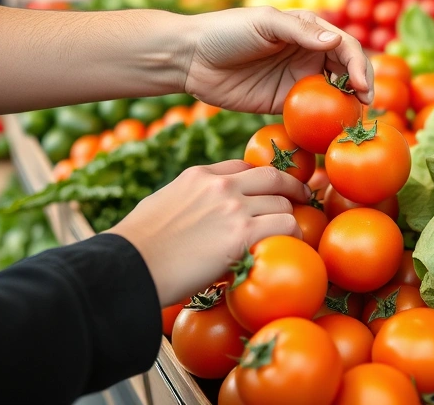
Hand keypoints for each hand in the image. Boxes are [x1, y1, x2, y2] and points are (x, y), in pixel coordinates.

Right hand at [107, 160, 306, 305]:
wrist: (130, 266)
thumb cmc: (136, 248)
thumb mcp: (162, 206)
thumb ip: (187, 202)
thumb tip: (196, 216)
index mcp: (198, 176)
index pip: (243, 167)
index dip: (264, 179)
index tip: (274, 189)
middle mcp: (220, 185)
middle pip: (273, 178)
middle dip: (291, 189)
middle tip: (303, 200)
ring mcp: (234, 206)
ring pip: (284, 204)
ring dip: (290, 219)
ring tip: (292, 233)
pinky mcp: (243, 232)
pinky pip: (286, 227)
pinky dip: (293, 236)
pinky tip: (289, 246)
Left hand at [182, 7, 372, 113]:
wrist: (191, 59)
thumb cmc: (226, 31)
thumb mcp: (264, 22)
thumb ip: (300, 31)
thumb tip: (337, 39)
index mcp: (308, 30)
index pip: (344, 45)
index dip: (358, 63)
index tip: (360, 84)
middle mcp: (309, 54)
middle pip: (347, 70)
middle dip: (361, 85)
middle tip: (367, 105)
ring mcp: (298, 80)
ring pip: (334, 93)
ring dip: (349, 105)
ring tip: (356, 120)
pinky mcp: (284, 103)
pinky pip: (312, 113)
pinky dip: (326, 121)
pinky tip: (333, 130)